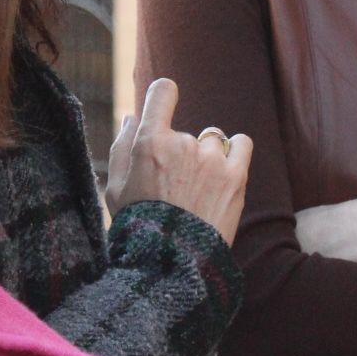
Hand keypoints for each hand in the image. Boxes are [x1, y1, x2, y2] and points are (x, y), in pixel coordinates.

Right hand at [104, 78, 251, 244]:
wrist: (172, 263)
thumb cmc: (138, 225)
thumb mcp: (116, 188)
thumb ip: (122, 147)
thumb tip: (131, 116)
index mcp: (149, 142)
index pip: (163, 92)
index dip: (163, 94)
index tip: (165, 99)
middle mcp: (182, 143)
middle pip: (185, 132)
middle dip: (179, 153)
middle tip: (173, 187)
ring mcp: (211, 158)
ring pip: (211, 141)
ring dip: (205, 158)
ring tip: (198, 191)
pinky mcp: (235, 174)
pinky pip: (240, 144)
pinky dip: (233, 152)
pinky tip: (223, 171)